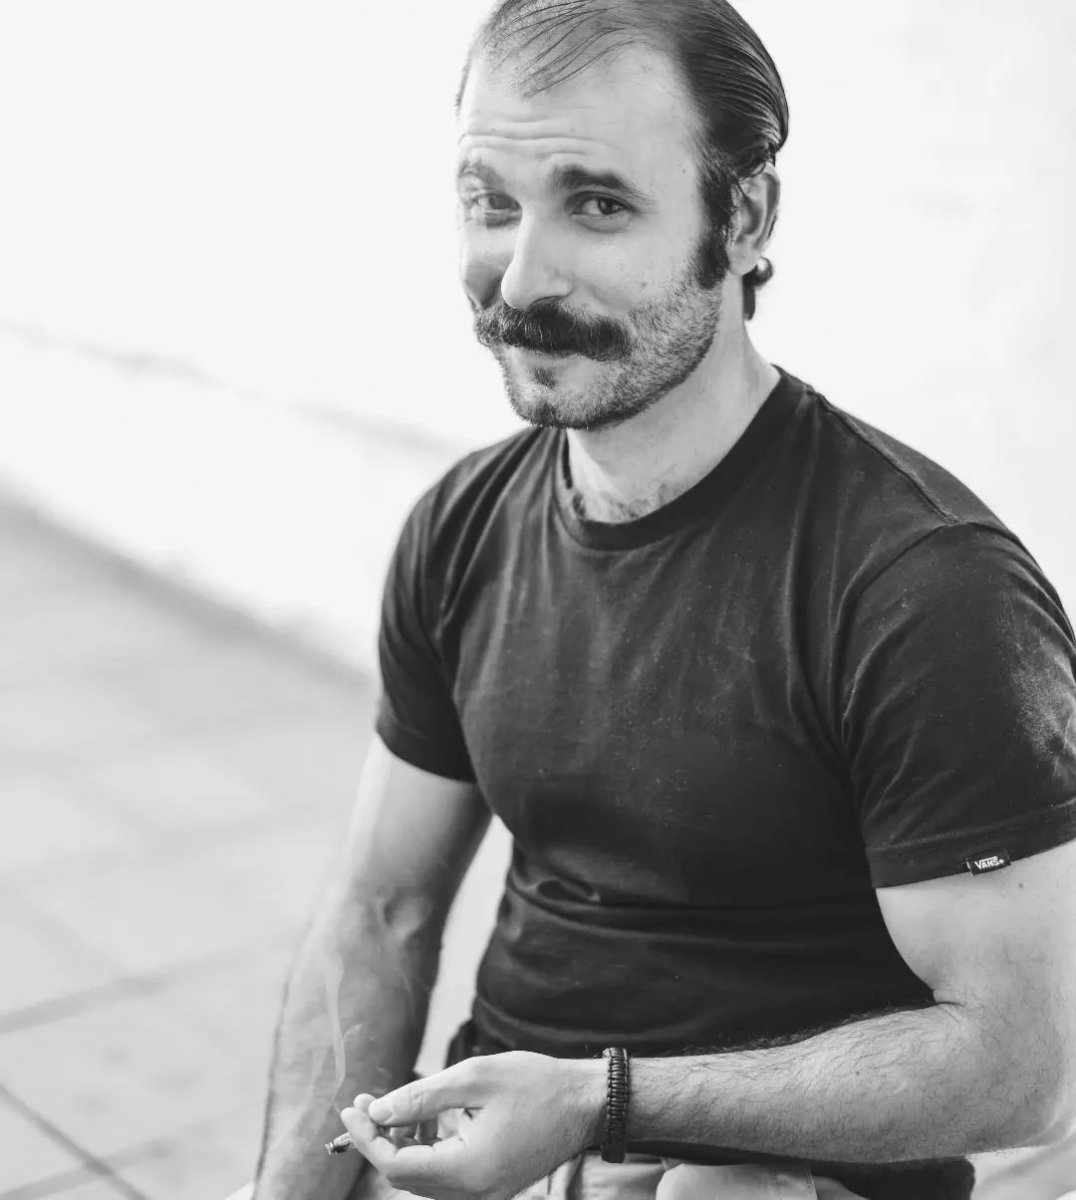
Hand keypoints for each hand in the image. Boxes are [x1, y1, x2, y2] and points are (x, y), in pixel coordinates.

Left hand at [341, 1051, 605, 1199]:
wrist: (587, 1104)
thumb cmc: (537, 1084)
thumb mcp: (475, 1078)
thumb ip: (423, 1097)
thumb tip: (378, 1111)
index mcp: (468, 1169)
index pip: (397, 1164)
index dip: (368, 1137)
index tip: (352, 1107)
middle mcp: (474, 1192)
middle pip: (406, 1177)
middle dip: (380, 1139)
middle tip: (364, 1102)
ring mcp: (485, 1192)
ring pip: (424, 1178)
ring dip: (401, 1143)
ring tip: (391, 1105)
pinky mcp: (493, 1184)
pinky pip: (446, 1174)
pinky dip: (426, 1148)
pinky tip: (424, 1117)